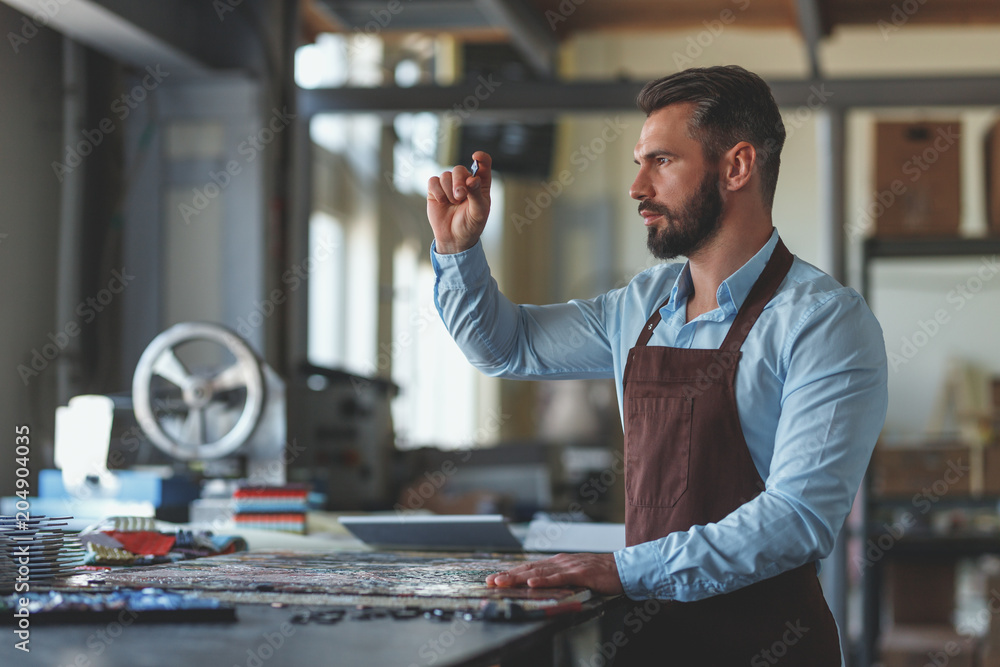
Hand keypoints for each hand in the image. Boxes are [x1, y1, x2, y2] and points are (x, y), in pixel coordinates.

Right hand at [426, 151, 491, 253]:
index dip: (481, 158)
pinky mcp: (435, 190)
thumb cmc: (471, 225)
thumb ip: (476, 194)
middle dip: (458, 181)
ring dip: (448, 190)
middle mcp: (464, 181)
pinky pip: (433, 181)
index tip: (476, 156)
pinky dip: (437, 191)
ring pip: (445, 175)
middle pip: (459, 169)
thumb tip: (472, 179)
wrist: (454, 238)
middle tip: (460, 196)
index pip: (483, 164)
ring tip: (453, 203)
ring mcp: (449, 185)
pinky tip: (442, 202)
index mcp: (480, 184)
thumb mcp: (478, 212)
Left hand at [486, 553, 623, 595]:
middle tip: (490, 581)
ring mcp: (569, 566)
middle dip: (508, 574)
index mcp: (557, 562)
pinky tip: (532, 583)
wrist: (624, 568)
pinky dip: (544, 580)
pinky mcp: (580, 573)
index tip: (494, 578)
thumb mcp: (575, 574)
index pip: (529, 567)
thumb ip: (559, 577)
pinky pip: (559, 578)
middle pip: (529, 568)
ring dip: (518, 577)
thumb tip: (540, 584)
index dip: (510, 572)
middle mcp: (560, 562)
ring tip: (503, 581)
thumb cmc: (600, 573)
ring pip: (539, 572)